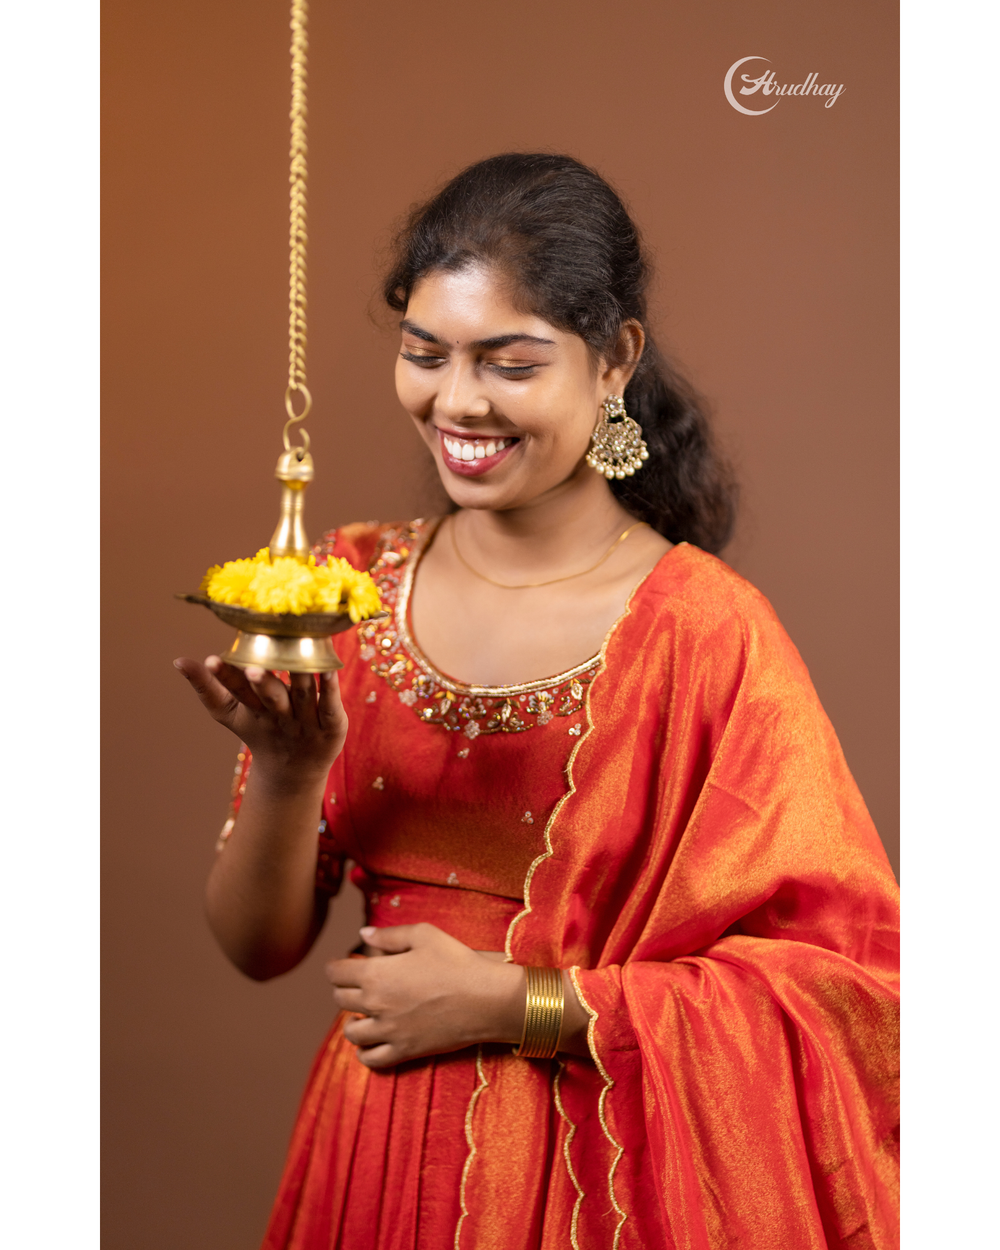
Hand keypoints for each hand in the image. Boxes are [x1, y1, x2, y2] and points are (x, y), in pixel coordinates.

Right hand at [173, 656, 347, 782]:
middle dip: (261, 684)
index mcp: (253, 711)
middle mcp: (280, 716)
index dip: (223, 678)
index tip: (210, 660)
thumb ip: (208, 687)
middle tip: (252, 668)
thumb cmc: (262, 729)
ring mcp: (307, 723)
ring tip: (297, 656)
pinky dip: (330, 689)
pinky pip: (331, 705)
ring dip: (300, 678)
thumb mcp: (233, 712)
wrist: (296, 770)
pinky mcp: (333, 726)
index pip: (236, 693)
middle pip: (270, 699)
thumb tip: (178, 661)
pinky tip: (330, 668)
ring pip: (304, 697)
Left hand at [326, 923, 525, 1068]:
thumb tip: (363, 935)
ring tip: (364, 1014)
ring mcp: (388, 1031)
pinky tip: (371, 1042)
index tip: (341, 965)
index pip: (336, 973)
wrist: (485, 999)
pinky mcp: (404, 1051)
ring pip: (351, 1033)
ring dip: (352, 1022)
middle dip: (343, 990)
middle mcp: (375, 1004)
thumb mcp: (424, 935)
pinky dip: (365, 1052)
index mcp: (376, 973)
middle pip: (340, 1000)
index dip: (336, 967)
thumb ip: (389, 935)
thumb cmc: (456, 961)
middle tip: (356, 985)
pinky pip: (371, 1060)